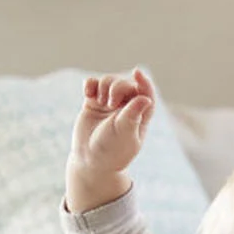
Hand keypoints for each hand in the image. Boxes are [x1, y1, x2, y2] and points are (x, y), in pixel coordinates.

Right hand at [70, 67, 155, 181]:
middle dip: (117, 87)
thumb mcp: (124, 134)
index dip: (144, 82)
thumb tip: (146, 98)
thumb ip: (133, 115)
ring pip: (109, 81)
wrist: (89, 160)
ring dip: (104, 85)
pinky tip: (88, 93)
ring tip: (100, 102)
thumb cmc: (111, 150)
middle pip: (125, 84)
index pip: (146, 94)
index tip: (136, 73)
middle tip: (110, 103)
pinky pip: (93, 84)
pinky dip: (90, 84)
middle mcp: (126, 107)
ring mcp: (109, 104)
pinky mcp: (93, 102)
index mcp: (140, 116)